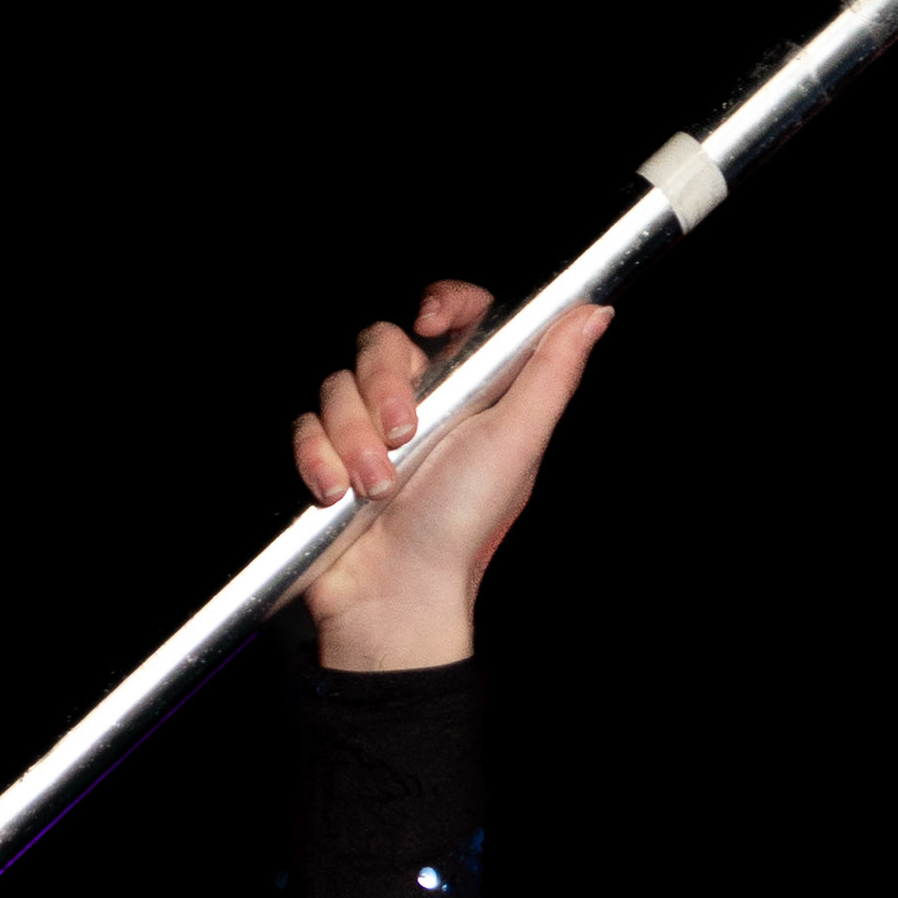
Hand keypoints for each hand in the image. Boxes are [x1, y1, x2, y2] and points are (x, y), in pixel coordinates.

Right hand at [293, 275, 611, 671]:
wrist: (397, 594)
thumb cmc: (462, 528)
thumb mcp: (517, 443)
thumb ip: (551, 373)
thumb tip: (592, 314)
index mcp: (470, 394)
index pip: (458, 316)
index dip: (444, 303)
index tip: (431, 320)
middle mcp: (419, 404)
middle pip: (382, 342)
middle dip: (385, 387)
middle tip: (405, 436)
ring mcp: (368, 429)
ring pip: (338, 385)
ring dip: (354, 438)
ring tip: (377, 487)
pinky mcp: (326, 454)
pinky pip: (305, 426)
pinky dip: (318, 458)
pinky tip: (337, 492)